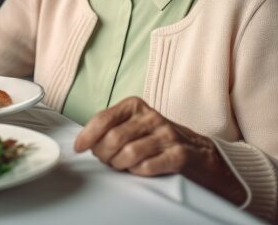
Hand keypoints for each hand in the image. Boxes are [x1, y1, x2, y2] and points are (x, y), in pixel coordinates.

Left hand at [74, 97, 246, 205]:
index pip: (104, 118)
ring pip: (128, 153)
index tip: (79, 147)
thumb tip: (84, 139)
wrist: (199, 152)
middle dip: (103, 154)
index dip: (88, 135)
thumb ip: (111, 126)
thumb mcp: (134, 124)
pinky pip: (147, 166)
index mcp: (135, 105)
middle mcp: (151, 116)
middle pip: (113, 138)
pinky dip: (137, 172)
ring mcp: (166, 134)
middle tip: (106, 160)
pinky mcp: (178, 155)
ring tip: (120, 166)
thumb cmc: (157, 139)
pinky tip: (138, 170)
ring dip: (119, 165)